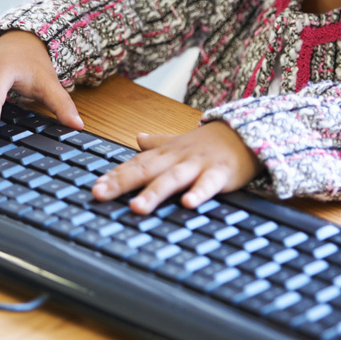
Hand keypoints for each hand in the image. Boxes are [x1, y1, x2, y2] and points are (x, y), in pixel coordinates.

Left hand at [92, 121, 261, 213]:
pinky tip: (188, 205)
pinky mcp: (220, 173)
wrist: (245, 132)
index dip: (114, 176)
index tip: (95, 189)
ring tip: (137, 207)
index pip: (134, 165)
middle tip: (100, 194)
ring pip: (173, 179)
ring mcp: (198, 165)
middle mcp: (177, 158)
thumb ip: (158, 143)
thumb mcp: (180, 142)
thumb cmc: (209, 143)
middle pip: (146, 170)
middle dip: (122, 183)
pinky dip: (199, 193)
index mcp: (165, 153)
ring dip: (154, 193)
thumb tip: (138, 138)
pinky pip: (209, 184)